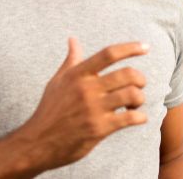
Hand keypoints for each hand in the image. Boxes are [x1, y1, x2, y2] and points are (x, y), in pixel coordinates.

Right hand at [15, 38, 148, 171]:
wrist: (37, 142)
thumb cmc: (49, 110)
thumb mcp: (57, 82)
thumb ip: (70, 61)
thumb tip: (73, 40)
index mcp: (78, 75)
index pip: (108, 54)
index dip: (130, 48)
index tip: (145, 47)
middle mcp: (86, 89)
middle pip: (127, 74)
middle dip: (140, 79)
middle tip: (139, 85)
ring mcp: (93, 109)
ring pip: (132, 95)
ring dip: (140, 98)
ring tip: (135, 104)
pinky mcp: (99, 129)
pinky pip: (130, 118)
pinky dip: (140, 117)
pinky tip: (137, 118)